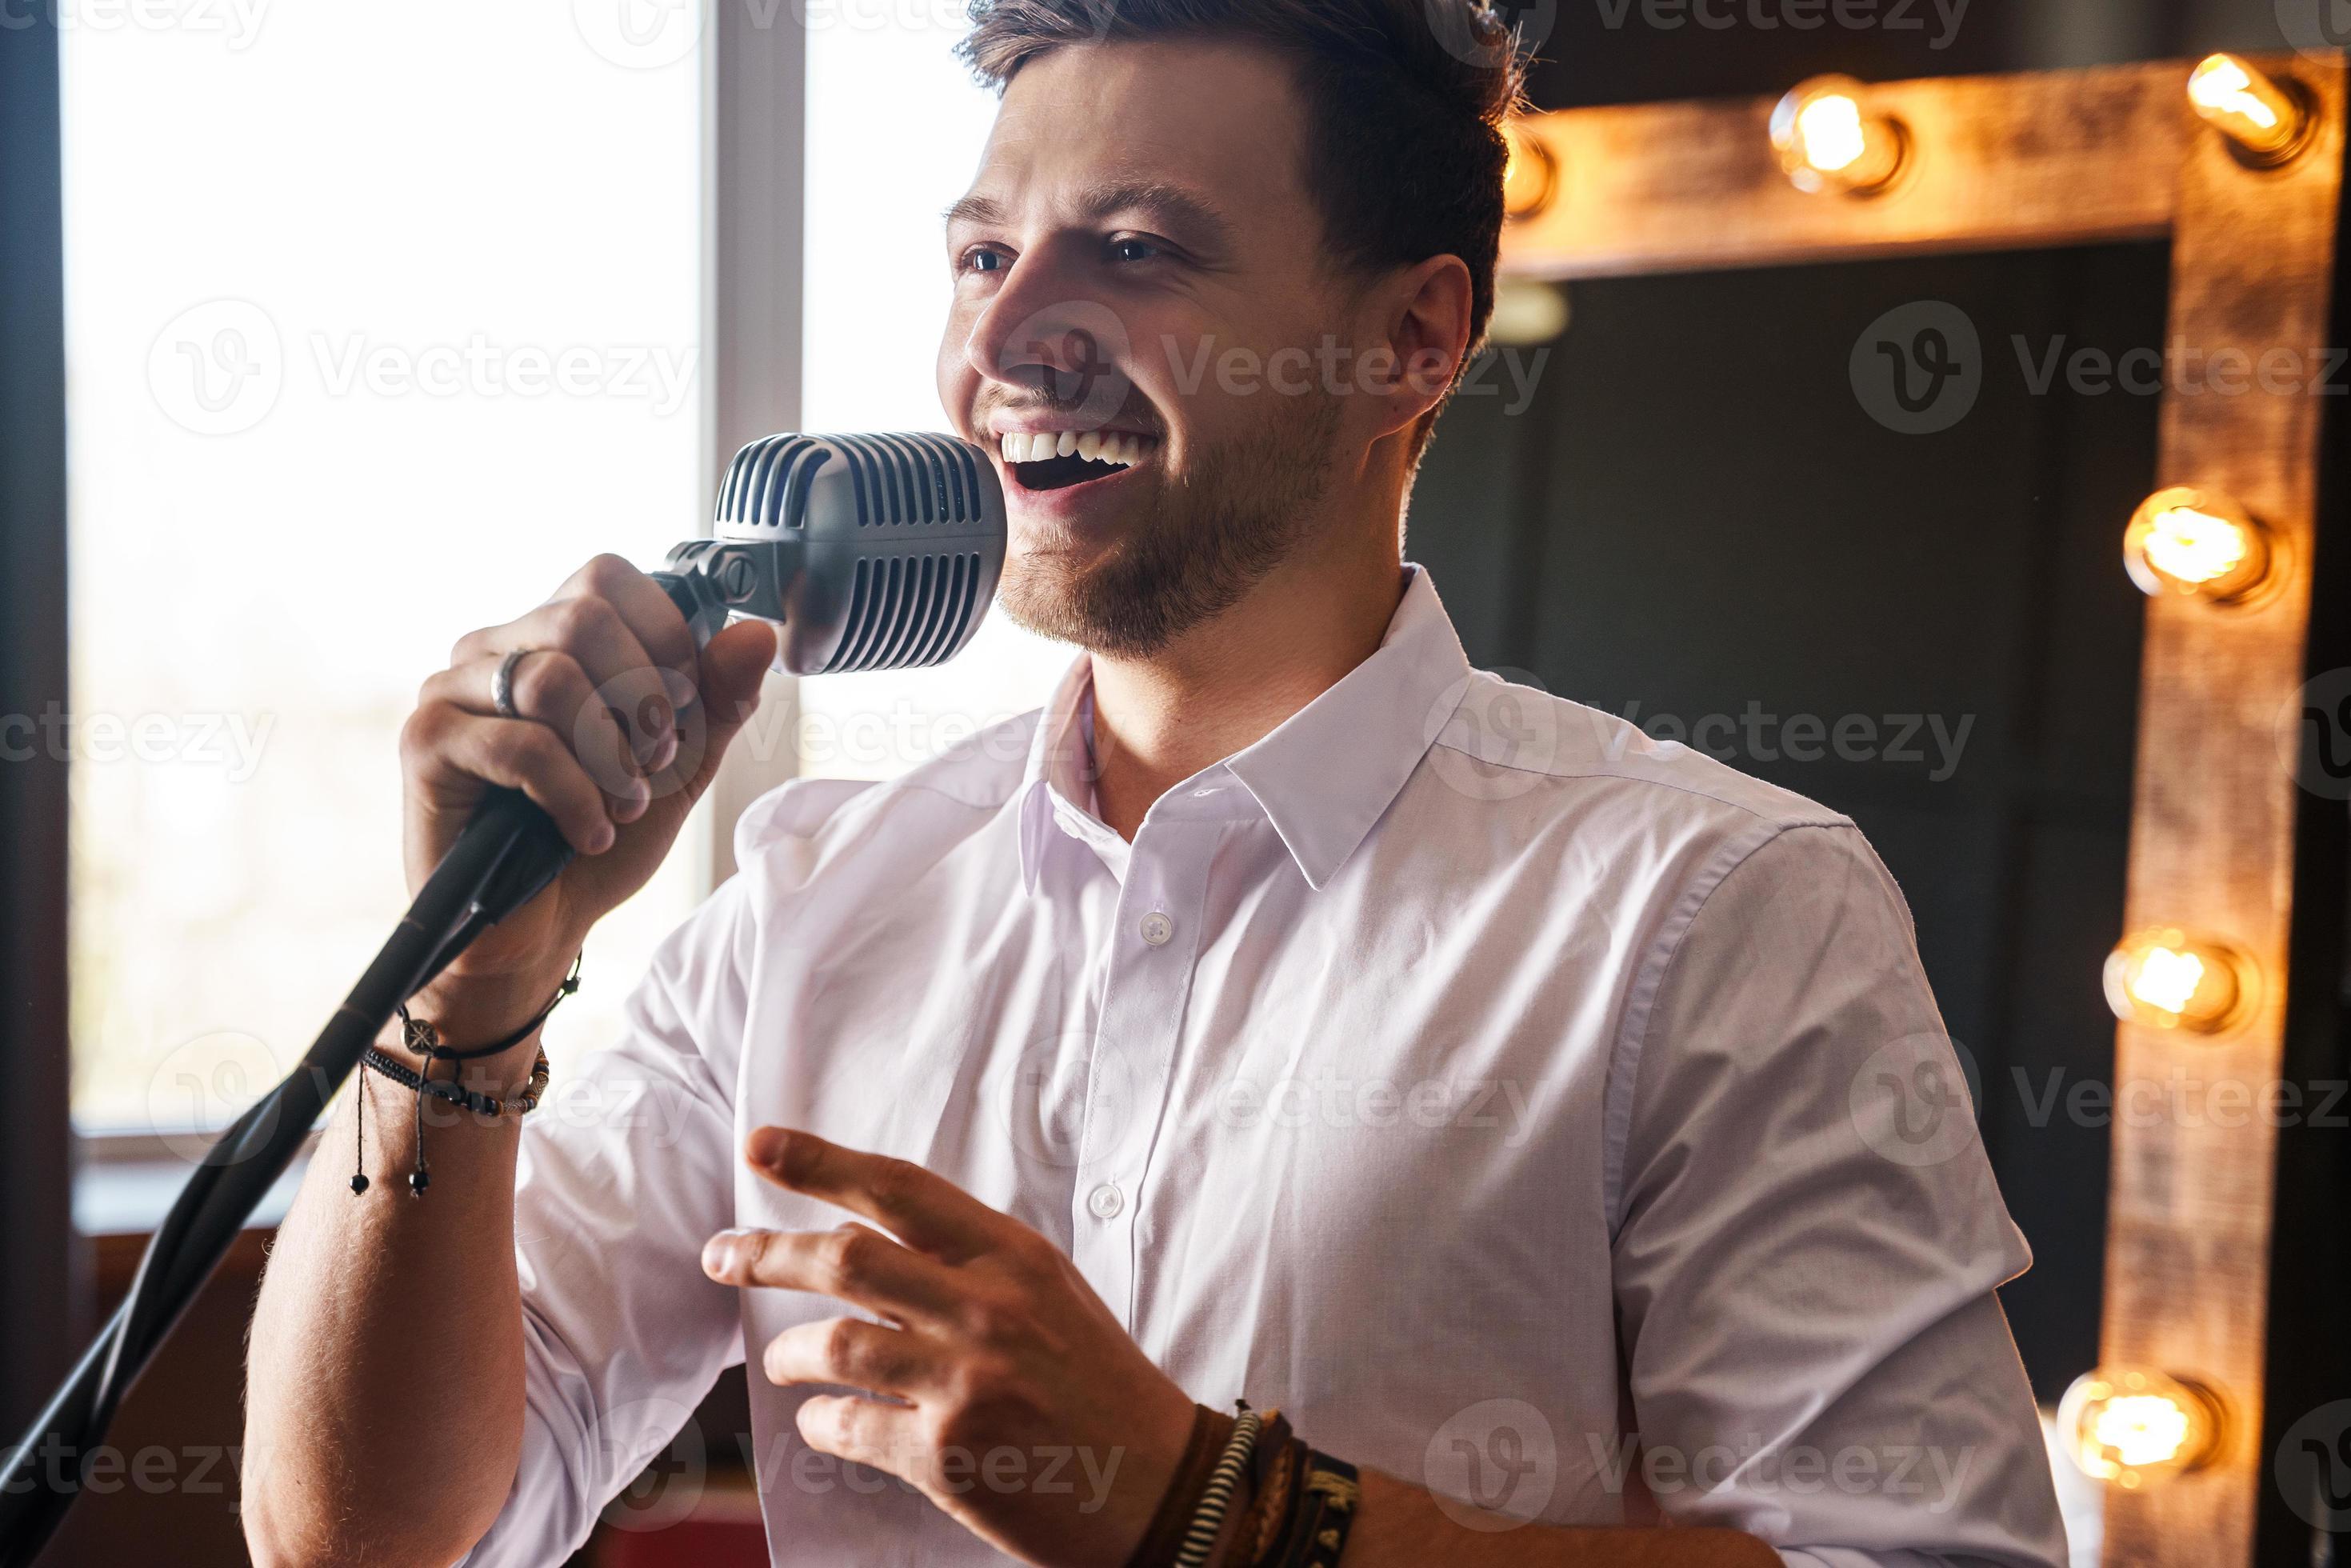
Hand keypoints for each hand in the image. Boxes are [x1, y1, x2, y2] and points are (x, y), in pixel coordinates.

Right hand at [400, 554, 775, 1000]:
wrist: (539, 928)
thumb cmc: (601, 836)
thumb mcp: (681, 763)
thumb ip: (719, 697)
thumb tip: (757, 633)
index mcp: (550, 635)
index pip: (607, 576)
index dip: (665, 639)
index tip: (680, 713)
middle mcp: (494, 648)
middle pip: (582, 617)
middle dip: (642, 699)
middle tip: (654, 764)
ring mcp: (451, 689)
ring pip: (550, 679)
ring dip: (611, 755)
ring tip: (624, 804)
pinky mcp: (426, 742)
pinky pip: (520, 745)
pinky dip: (575, 795)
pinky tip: (590, 831)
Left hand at [702, 1130, 1199, 1567]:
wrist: (1161, 1485)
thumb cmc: (1102, 1385)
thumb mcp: (1051, 1295)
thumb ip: (972, 1265)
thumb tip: (871, 1239)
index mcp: (1014, 1256)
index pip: (899, 1189)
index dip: (821, 1161)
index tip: (762, 1146)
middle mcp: (987, 1308)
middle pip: (846, 1257)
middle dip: (766, 1251)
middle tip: (723, 1255)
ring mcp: (965, 1383)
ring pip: (832, 1344)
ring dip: (788, 1352)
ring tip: (781, 1359)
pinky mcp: (948, 1456)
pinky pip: (848, 1426)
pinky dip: (820, 1421)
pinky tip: (823, 1419)